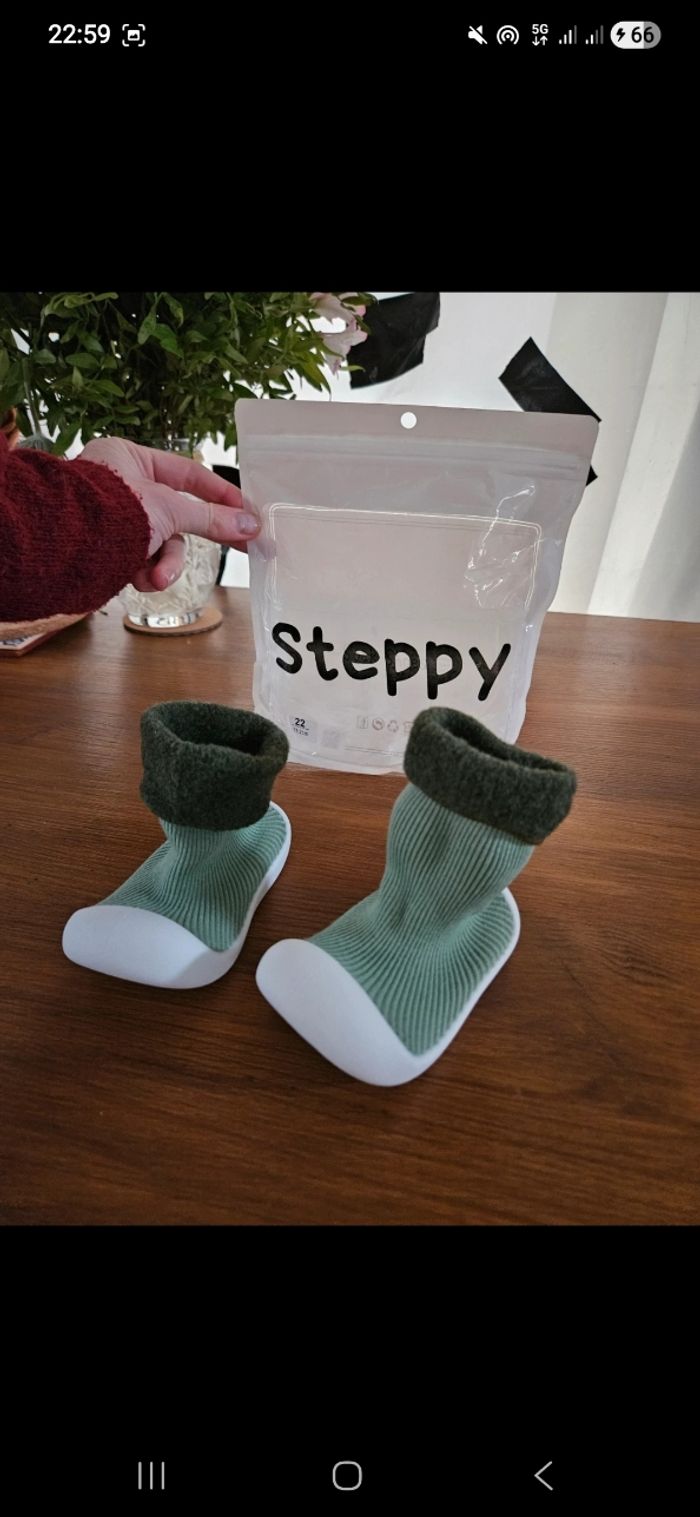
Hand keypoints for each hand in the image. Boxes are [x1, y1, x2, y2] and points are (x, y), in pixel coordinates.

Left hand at [78, 437, 258, 591]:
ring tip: (156, 579)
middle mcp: (121, 485)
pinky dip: (142, 573)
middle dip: (193, 539)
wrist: (61, 550)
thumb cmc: (107, 513)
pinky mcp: (107, 548)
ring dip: (163, 565)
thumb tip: (250, 525)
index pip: (188, 473)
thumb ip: (211, 518)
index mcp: (129, 458)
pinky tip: (135, 579)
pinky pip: (139, 560)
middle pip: (177, 515)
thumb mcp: (168, 510)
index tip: (247, 513)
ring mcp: (113, 518)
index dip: (221, 494)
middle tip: (241, 549)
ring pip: (159, 544)